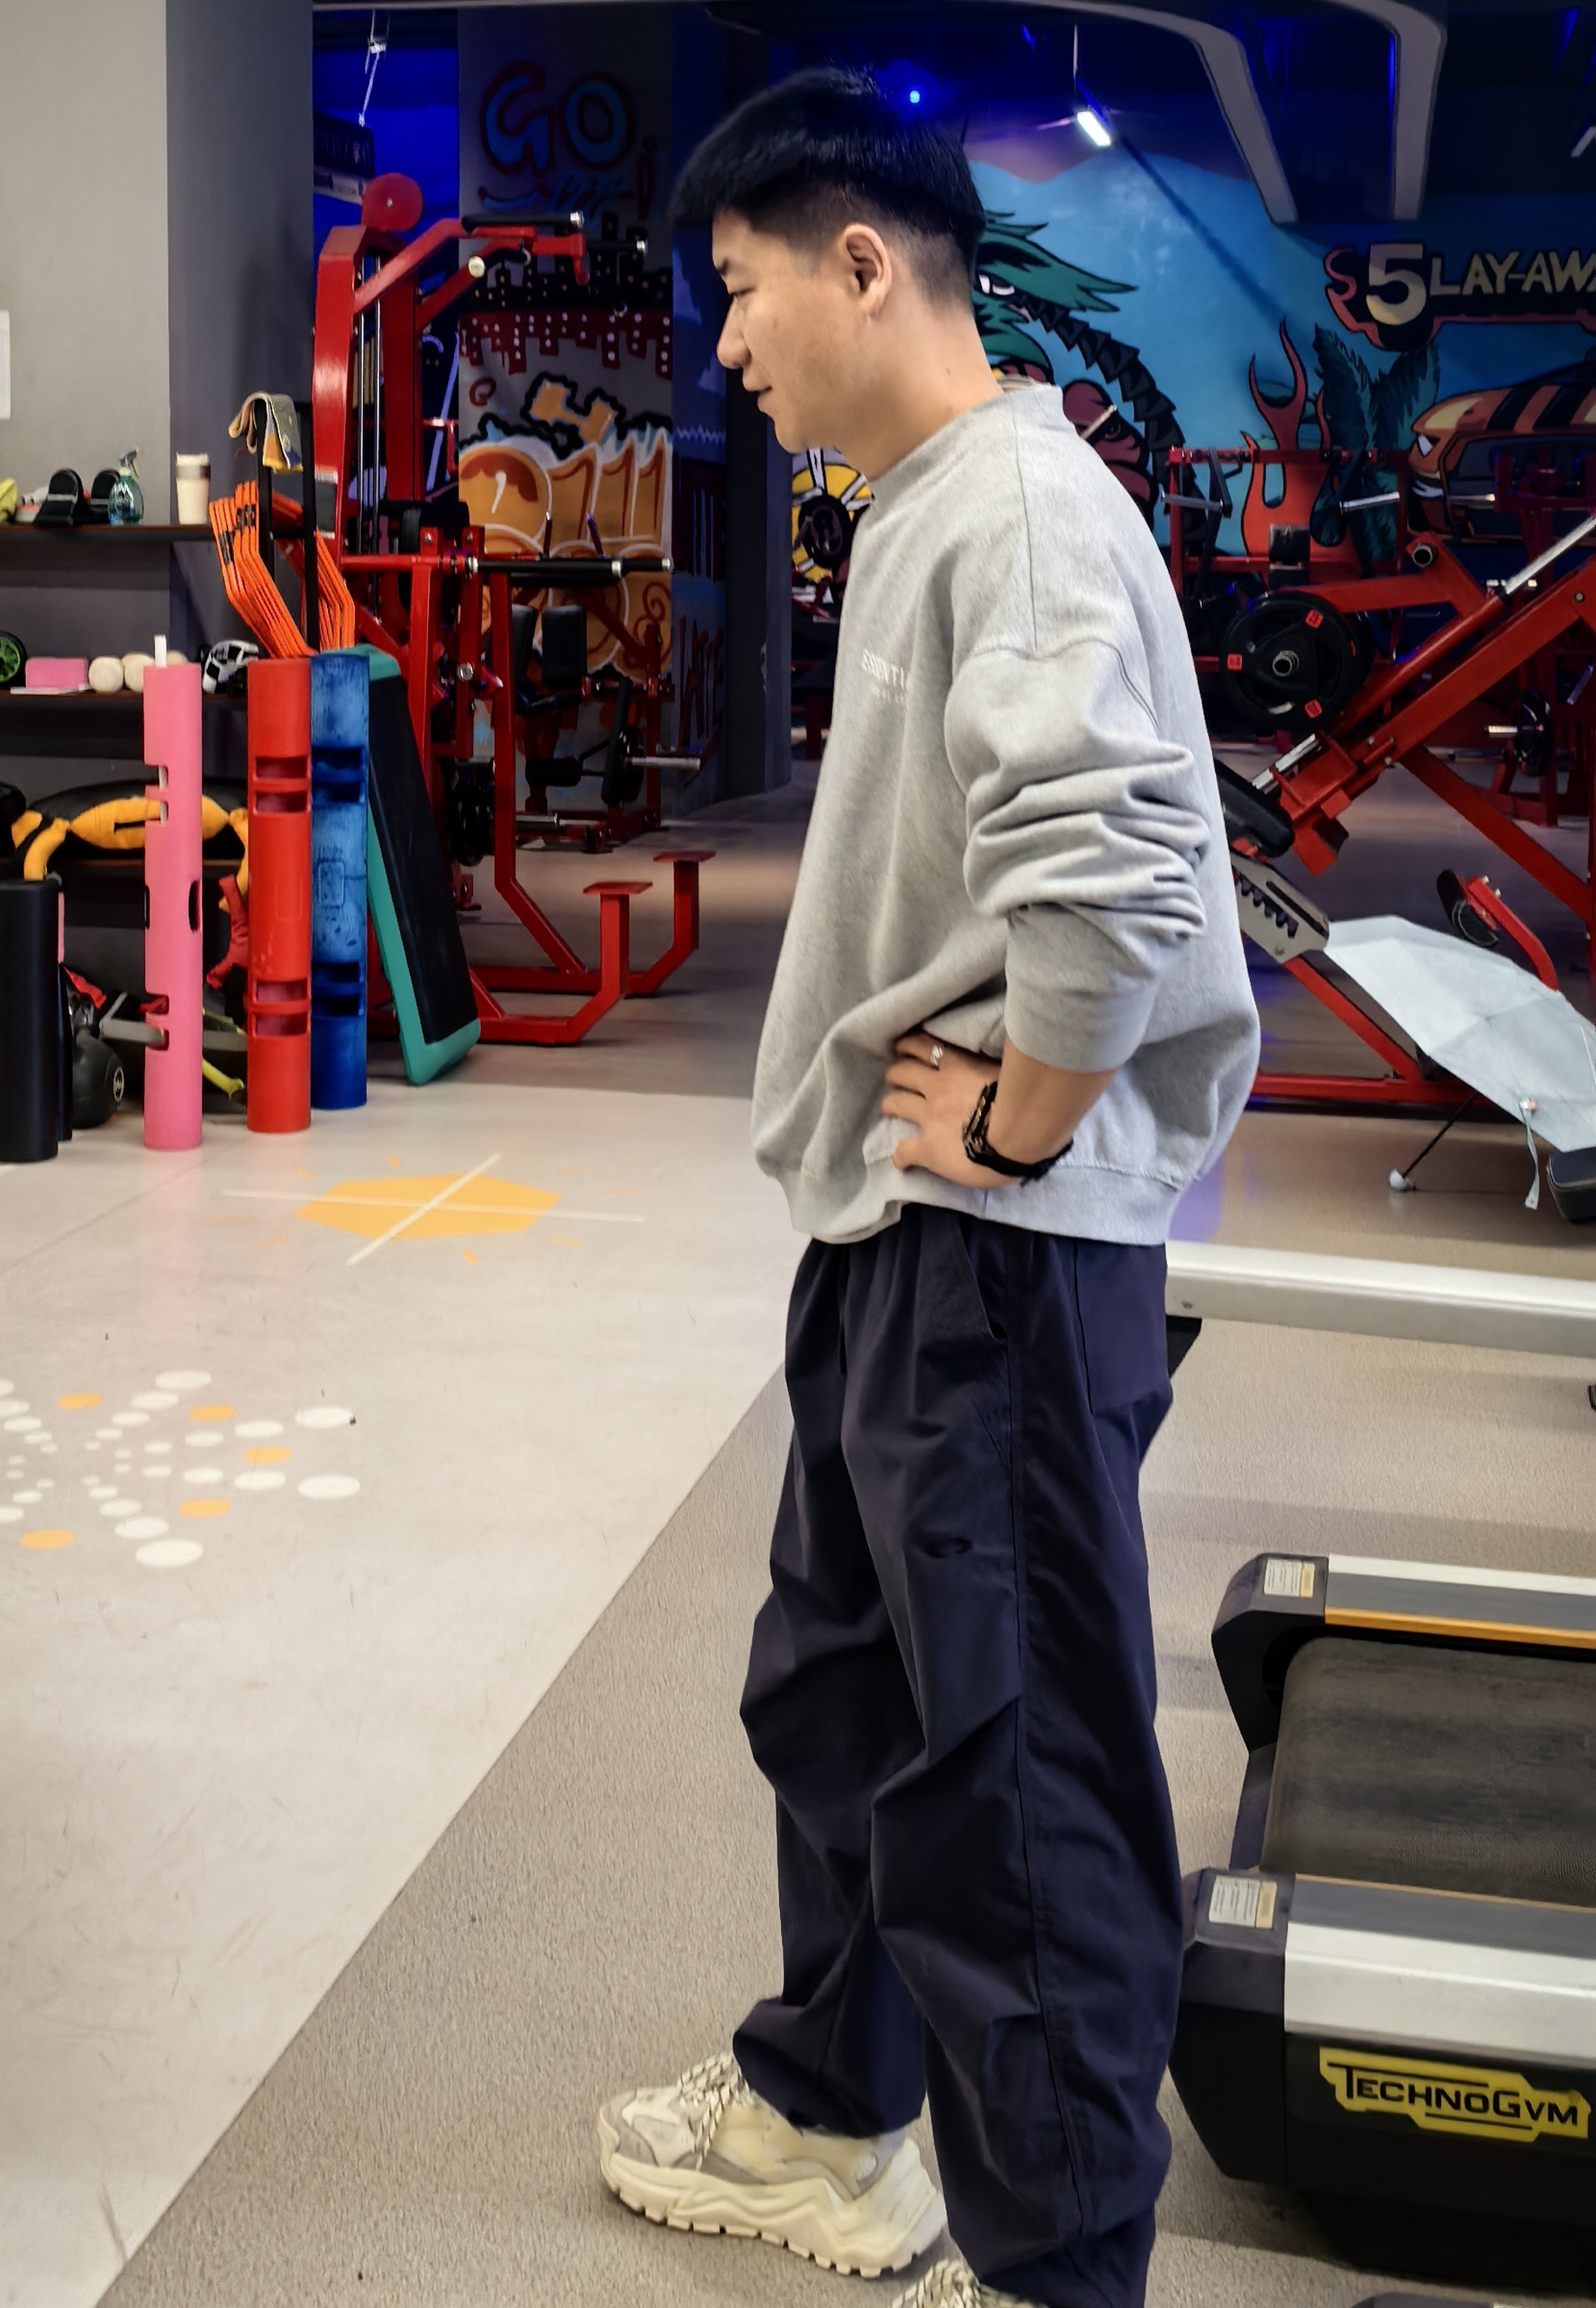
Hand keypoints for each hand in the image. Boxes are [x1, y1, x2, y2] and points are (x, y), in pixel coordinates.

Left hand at [881, 1033, 1012, 1188]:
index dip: (910, 1046)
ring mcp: (929, 1118)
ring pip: (896, 1103)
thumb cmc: (1024, 1100)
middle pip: (904, 1072)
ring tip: (889, 1107)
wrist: (1018, 1134)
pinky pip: (903, 1151)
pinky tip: (900, 1161)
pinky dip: (900, 1156)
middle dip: (896, 1074)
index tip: (903, 1048)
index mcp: (959, 1067)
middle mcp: (937, 1088)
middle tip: (894, 1078)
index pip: (927, 1047)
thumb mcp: (1009, 1071)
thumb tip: (1005, 1068)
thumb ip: (995, 1069)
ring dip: (890, 1104)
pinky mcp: (927, 1148)